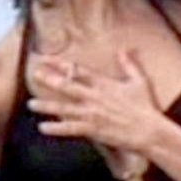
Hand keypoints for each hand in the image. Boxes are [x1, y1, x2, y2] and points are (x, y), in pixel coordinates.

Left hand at [26, 49, 161, 152]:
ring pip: (64, 108)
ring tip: (31, 104)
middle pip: (67, 86)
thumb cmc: (146, 107)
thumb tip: (124, 50)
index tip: (47, 59)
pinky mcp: (93, 129)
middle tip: (35, 74)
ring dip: (46, 106)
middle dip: (49, 80)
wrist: (149, 131)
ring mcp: (92, 114)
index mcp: (104, 84)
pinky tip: (43, 127)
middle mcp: (95, 97)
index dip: (61, 64)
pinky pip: (70, 129)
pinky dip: (56, 128)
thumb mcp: (139, 81)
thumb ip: (129, 65)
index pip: (79, 71)